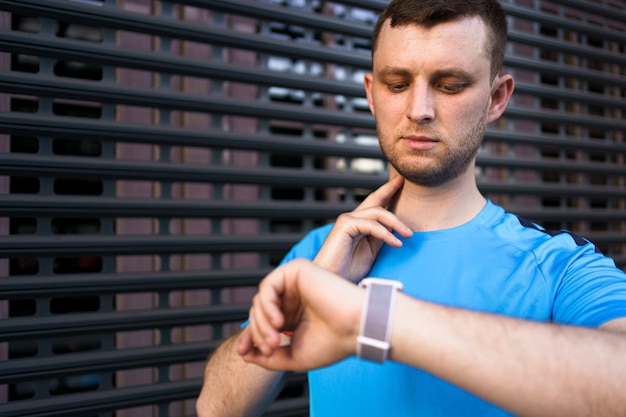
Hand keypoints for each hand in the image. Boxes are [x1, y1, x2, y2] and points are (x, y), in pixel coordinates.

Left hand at [237, 259, 363, 371]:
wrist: (356, 328)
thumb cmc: (333, 343)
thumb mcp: (293, 356)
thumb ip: (268, 357)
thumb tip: (244, 354)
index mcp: (293, 314)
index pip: (262, 321)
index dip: (250, 337)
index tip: (243, 353)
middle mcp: (292, 297)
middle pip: (259, 311)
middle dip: (258, 332)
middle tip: (270, 348)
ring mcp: (294, 283)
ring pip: (261, 299)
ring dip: (262, 322)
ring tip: (275, 339)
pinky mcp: (297, 270)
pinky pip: (268, 286)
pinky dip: (267, 305)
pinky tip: (279, 321)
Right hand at [314, 175, 411, 280]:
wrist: (332, 281)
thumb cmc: (348, 270)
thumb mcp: (371, 251)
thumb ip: (380, 237)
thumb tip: (396, 228)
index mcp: (358, 224)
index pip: (375, 203)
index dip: (387, 192)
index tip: (401, 182)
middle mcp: (351, 218)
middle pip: (375, 199)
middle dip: (390, 189)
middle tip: (403, 181)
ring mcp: (347, 220)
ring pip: (377, 212)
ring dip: (396, 223)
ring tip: (409, 235)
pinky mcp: (344, 226)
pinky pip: (371, 225)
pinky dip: (386, 234)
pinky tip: (396, 244)